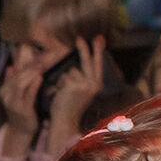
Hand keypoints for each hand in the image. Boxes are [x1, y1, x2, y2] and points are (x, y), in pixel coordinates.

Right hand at [0, 61, 42, 154]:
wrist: (21, 131)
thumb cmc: (22, 110)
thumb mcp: (17, 94)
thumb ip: (14, 80)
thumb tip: (11, 66)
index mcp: (4, 89)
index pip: (15, 71)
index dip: (25, 61)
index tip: (36, 53)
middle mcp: (6, 94)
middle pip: (18, 76)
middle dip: (30, 66)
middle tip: (43, 57)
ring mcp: (13, 103)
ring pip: (21, 83)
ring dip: (31, 73)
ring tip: (42, 65)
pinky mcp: (22, 110)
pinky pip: (28, 95)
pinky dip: (33, 85)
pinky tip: (40, 78)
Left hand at [47, 36, 105, 154]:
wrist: (64, 122)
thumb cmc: (70, 108)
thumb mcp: (79, 92)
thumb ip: (81, 77)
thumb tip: (76, 64)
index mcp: (96, 86)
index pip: (98, 64)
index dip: (98, 51)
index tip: (100, 38)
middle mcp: (93, 85)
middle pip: (88, 61)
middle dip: (84, 49)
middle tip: (79, 38)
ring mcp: (84, 84)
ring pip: (72, 70)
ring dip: (65, 79)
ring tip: (65, 94)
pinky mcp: (74, 85)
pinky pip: (64, 76)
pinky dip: (60, 84)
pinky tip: (61, 95)